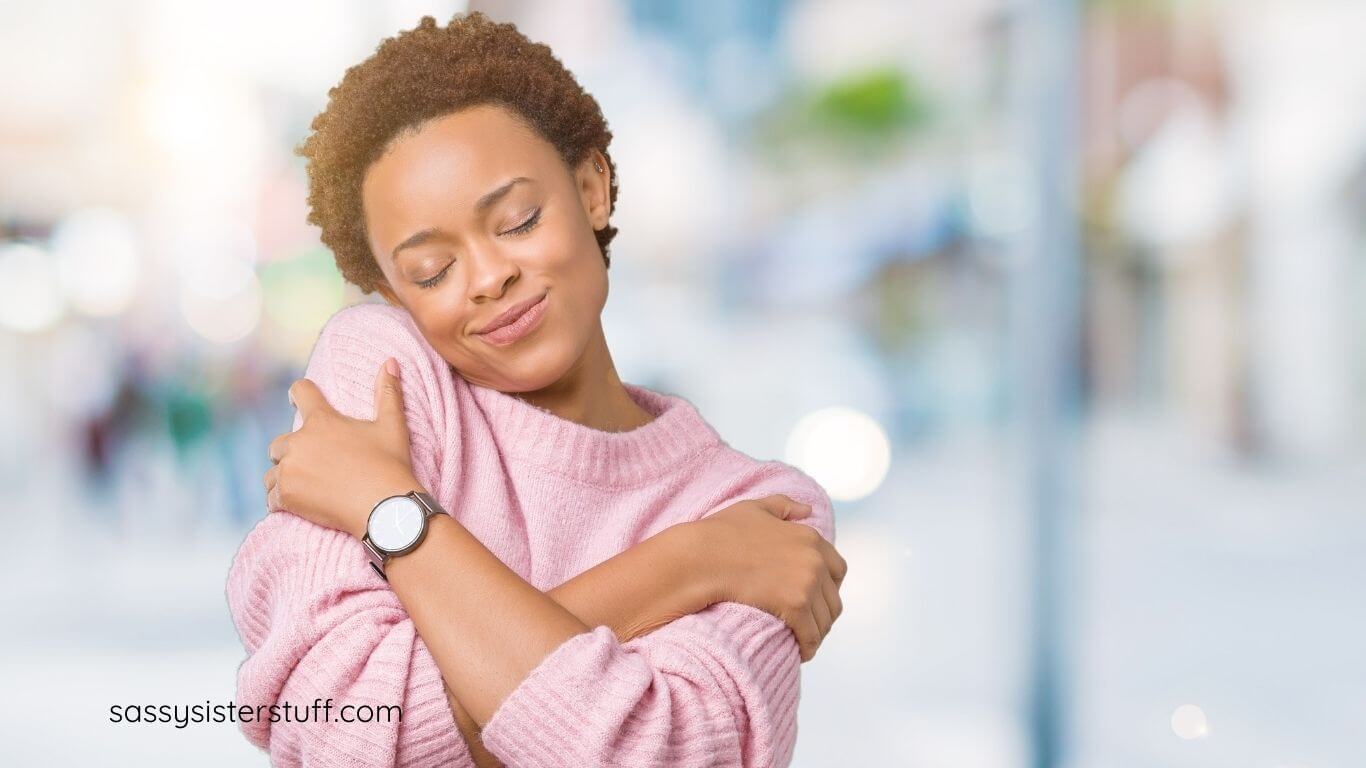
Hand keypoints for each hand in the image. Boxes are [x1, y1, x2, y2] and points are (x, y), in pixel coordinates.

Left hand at [263, 357, 420, 539]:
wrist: (385, 509)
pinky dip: (282, 502)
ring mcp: (290, 469)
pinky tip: (300, 506)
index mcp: (322, 421)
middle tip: (313, 467)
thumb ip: (388, 392)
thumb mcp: (392, 426)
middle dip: (292, 453)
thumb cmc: (389, 465)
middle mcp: (300, 441)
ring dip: (284, 478)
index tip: (294, 398)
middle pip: (280, 443)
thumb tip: (391, 360)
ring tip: (306, 489)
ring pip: (273, 472)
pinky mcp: (286, 495)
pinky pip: (271, 498)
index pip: (301, 392)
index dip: (298, 393)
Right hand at [693, 494, 847, 661]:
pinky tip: (800, 652)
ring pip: (825, 620)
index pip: (837, 570)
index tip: (815, 600)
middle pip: (833, 598)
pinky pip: (812, 635)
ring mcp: (807, 582)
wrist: (701, 557)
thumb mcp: (754, 508)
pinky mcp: (796, 606)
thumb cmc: (720, 533)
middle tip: (807, 625)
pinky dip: (809, 646)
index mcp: (810, 537)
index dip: (829, 588)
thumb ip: (784, 506)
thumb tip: (807, 510)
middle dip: (823, 614)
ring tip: (803, 641)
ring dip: (817, 633)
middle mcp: (815, 559)